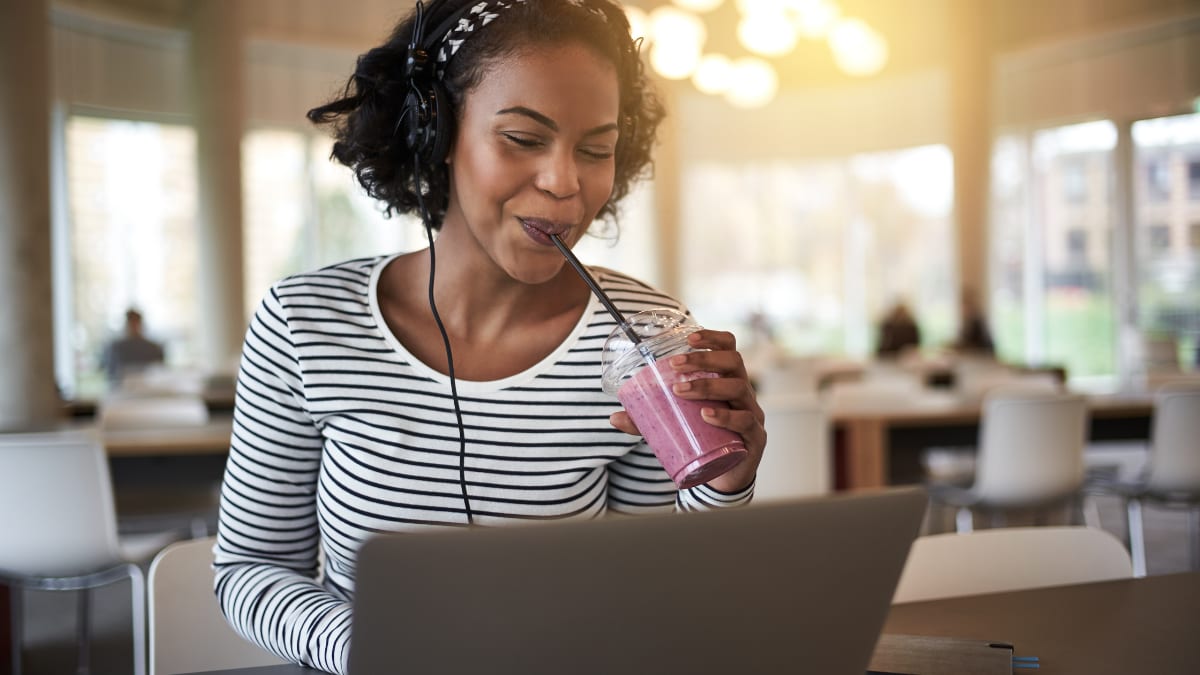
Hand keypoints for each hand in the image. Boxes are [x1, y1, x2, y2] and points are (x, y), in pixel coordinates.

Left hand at [609, 329, 765, 492]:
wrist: (725, 477)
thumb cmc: (704, 441)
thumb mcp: (677, 425)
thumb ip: (648, 421)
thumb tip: (614, 417)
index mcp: (727, 381)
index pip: (729, 349)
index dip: (713, 338)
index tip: (689, 338)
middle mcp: (744, 393)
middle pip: (734, 363)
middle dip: (704, 360)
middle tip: (675, 365)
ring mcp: (752, 415)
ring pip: (739, 388)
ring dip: (708, 386)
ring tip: (681, 391)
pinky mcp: (755, 438)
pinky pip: (746, 422)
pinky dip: (726, 416)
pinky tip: (706, 415)